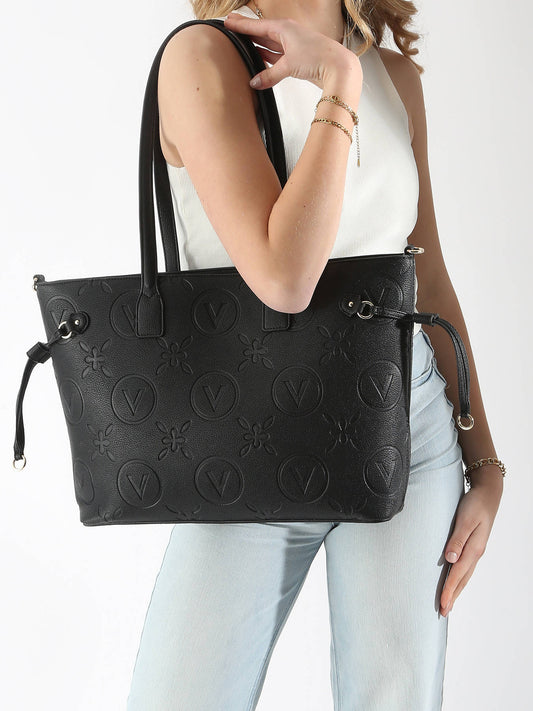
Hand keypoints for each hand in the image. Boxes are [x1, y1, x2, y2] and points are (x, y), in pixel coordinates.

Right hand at [223, 12, 361, 90]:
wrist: (337, 67)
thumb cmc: (318, 57)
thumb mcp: (288, 65)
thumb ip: (269, 75)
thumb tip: (255, 82)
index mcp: (284, 28)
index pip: (257, 26)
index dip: (241, 25)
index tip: (228, 22)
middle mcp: (288, 34)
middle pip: (262, 32)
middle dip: (247, 31)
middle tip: (231, 27)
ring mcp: (293, 46)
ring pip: (269, 45)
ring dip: (256, 45)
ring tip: (241, 44)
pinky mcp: (297, 59)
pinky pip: (276, 57)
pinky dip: (267, 59)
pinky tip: (259, 60)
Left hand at [440, 472, 502, 615]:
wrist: (488, 493)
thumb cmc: (475, 504)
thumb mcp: (465, 520)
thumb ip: (457, 539)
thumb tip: (450, 559)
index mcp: (473, 549)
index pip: (458, 574)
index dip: (449, 590)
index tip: (442, 605)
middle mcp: (475, 552)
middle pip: (462, 579)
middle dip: (452, 596)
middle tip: (443, 612)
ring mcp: (475, 550)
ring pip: (464, 575)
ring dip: (456, 589)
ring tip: (448, 602)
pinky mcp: (473, 545)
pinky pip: (465, 567)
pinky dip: (459, 577)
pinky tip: (455, 580)